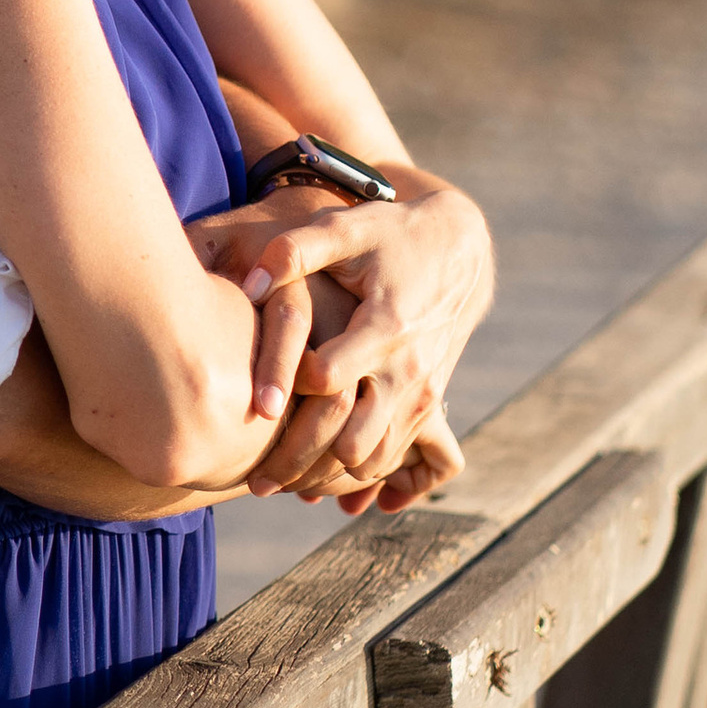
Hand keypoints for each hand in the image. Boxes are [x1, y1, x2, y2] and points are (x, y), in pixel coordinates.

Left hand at [192, 172, 490, 497]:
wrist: (458, 252)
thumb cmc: (387, 237)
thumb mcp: (344, 229)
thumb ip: (293, 252)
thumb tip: (248, 288)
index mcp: (386, 326)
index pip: (328, 380)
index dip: (285, 389)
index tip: (254, 399)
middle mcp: (410, 369)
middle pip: (352, 442)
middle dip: (303, 461)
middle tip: (258, 477)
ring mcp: (425, 392)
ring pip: (376, 461)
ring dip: (332, 476)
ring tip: (283, 478)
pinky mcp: (431, 405)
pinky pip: (398, 459)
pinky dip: (364, 474)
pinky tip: (324, 475)